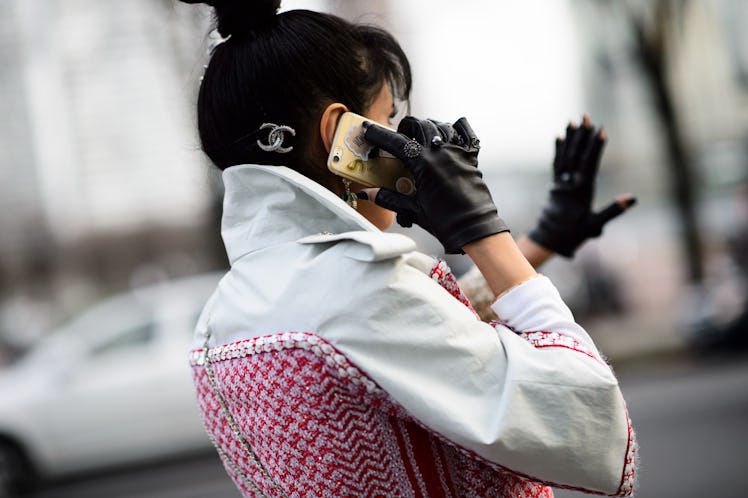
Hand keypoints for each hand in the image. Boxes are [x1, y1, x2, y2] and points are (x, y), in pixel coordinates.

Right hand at [361, 116, 508, 253]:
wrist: (475, 230)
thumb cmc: (445, 222)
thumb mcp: (413, 209)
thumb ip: (389, 198)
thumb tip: (368, 194)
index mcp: (424, 164)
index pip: (396, 142)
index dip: (378, 135)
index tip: (367, 129)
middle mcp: (441, 153)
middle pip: (419, 126)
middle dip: (405, 128)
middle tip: (397, 137)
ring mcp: (458, 153)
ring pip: (440, 126)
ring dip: (427, 127)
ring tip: (419, 135)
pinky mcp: (471, 158)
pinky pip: (466, 134)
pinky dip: (456, 129)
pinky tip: (449, 133)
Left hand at [529, 115, 635, 257]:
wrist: (550, 239)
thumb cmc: (575, 233)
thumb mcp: (596, 225)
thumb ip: (613, 211)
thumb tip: (632, 199)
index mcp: (581, 191)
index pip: (589, 164)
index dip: (595, 147)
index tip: (601, 130)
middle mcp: (569, 183)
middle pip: (576, 155)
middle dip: (582, 135)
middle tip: (587, 117)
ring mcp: (560, 183)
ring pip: (565, 156)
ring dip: (571, 138)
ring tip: (573, 120)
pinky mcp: (555, 185)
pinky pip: (557, 163)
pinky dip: (559, 149)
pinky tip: (560, 136)